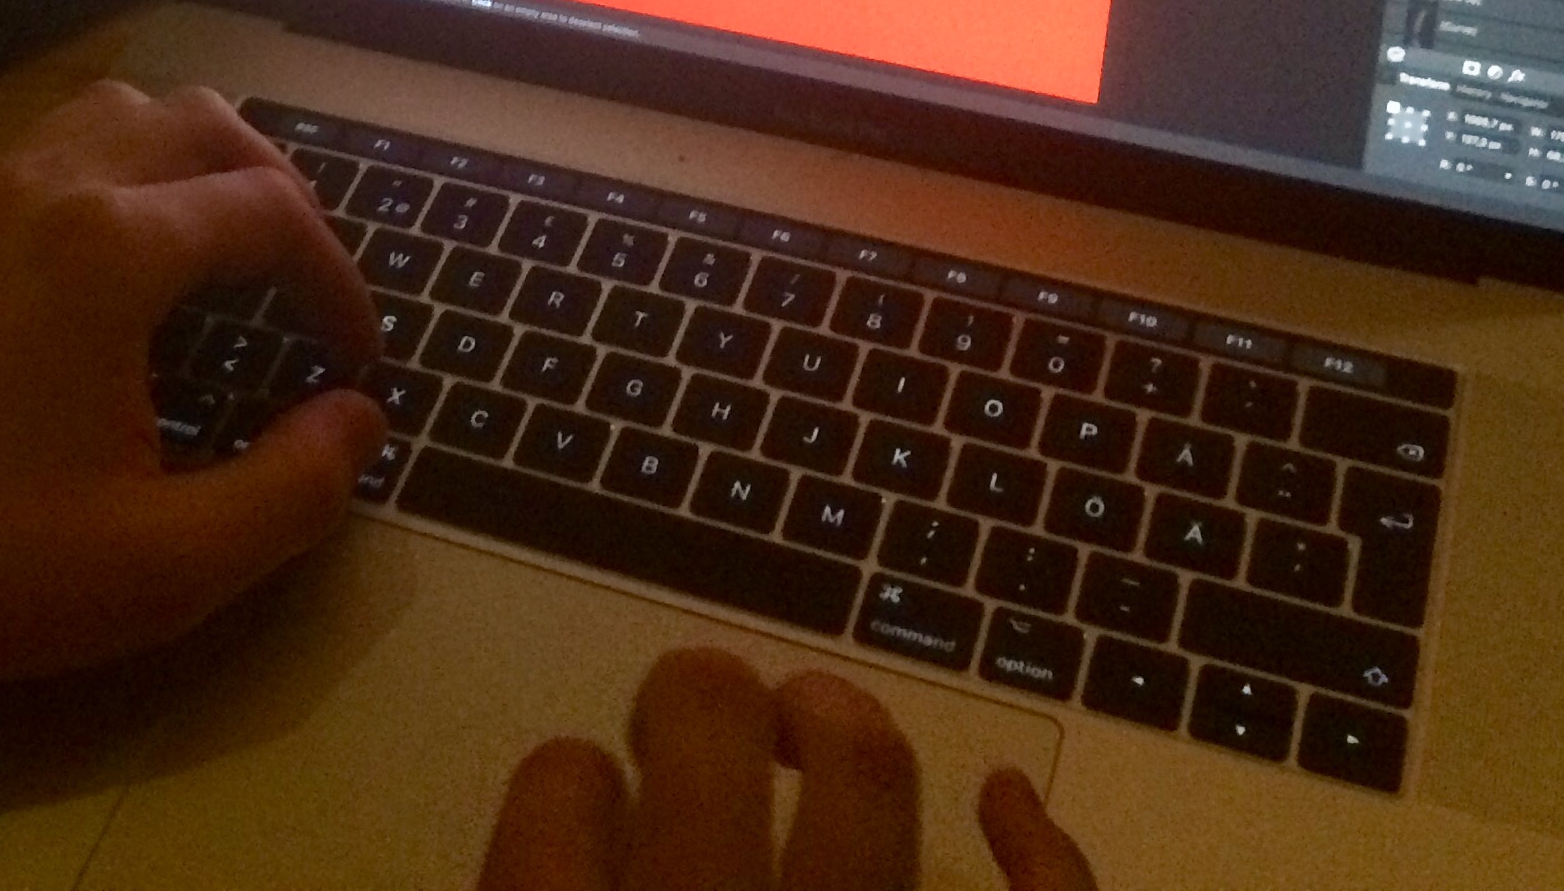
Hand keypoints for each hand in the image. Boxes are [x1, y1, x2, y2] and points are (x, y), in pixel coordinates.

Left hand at [0, 81, 384, 712]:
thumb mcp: (165, 565)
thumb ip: (291, 489)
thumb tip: (357, 420)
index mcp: (109, 248)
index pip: (271, 214)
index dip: (337, 283)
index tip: (354, 364)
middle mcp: (45, 186)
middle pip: (202, 125)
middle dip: (278, 195)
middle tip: (305, 292)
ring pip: (118, 113)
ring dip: (193, 165)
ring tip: (225, 260)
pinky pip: (50, 146)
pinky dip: (116, 174)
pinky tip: (119, 277)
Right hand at [478, 648, 1096, 890]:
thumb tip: (523, 866)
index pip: (558, 796)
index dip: (569, 784)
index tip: (584, 795)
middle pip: (705, 731)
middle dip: (697, 697)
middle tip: (695, 710)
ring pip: (865, 781)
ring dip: (841, 727)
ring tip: (819, 715)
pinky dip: (1040, 852)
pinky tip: (1006, 797)